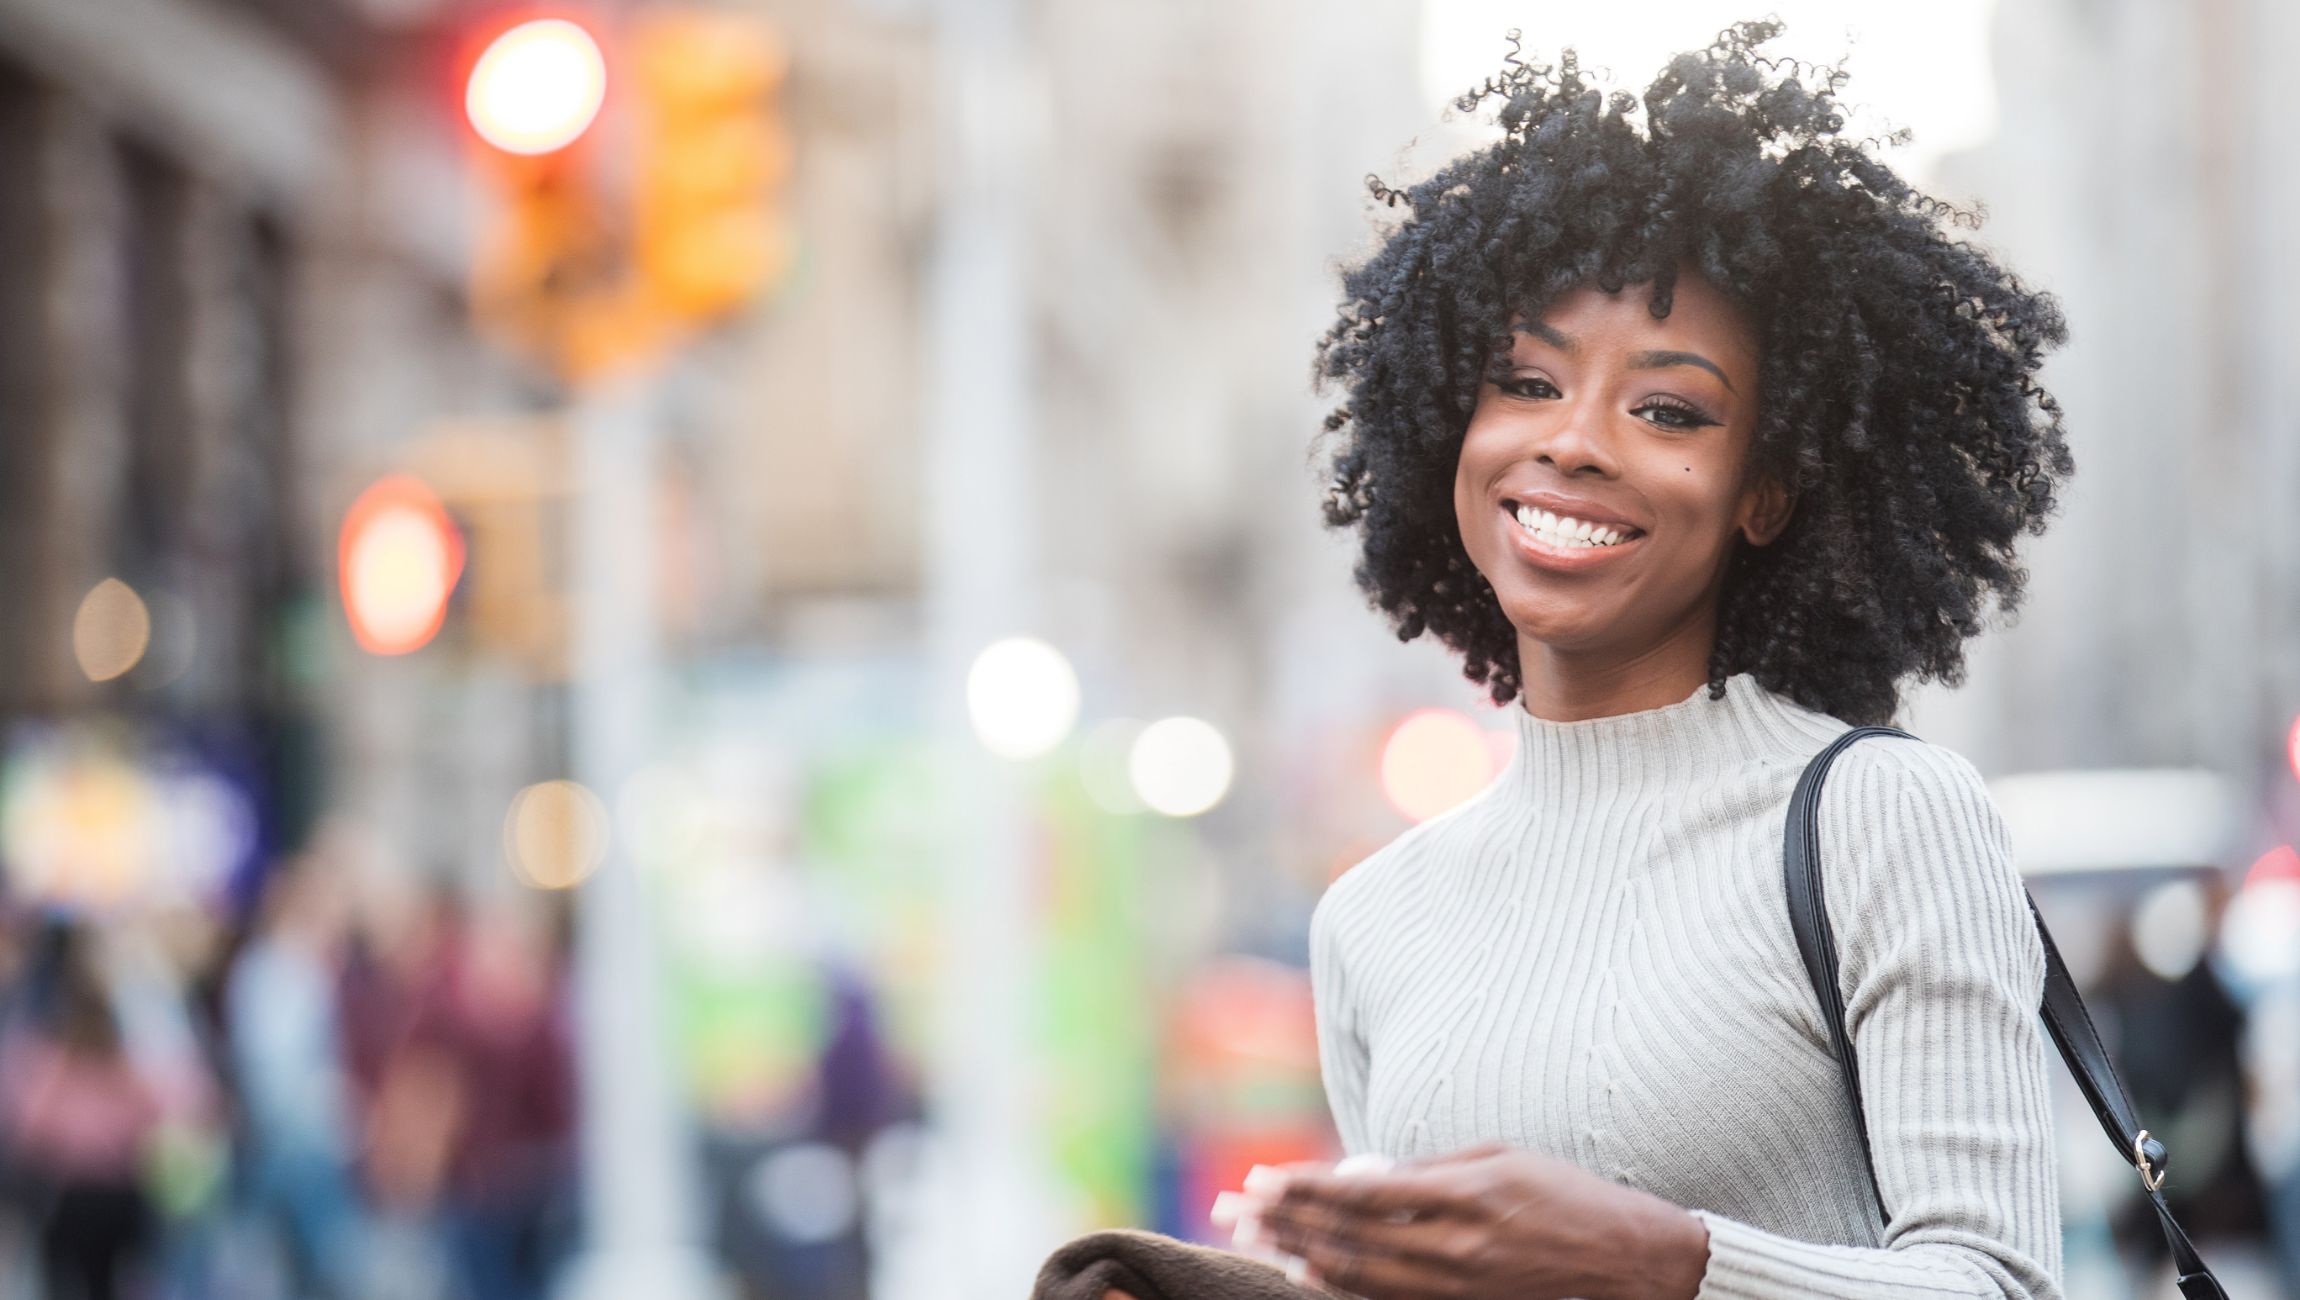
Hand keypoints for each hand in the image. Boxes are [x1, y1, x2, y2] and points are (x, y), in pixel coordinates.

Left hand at [1257, 1143, 1708, 1299]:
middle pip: (1348, 1236)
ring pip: (1359, 1275)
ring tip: (1255, 1242)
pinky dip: (1341, 1288)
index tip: (1260, 1179)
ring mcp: (1458, 1285)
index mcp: (1464, 1194)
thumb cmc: (1562, 1195)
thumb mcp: (1497, 1157)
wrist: (1626, 1260)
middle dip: (1284, 1221)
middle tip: (1233, 1210)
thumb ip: (1428, 1168)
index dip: (1304, 1187)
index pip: (1362, 1192)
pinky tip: (1306, 1275)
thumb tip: (1363, 1174)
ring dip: (1299, 1255)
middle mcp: (1455, 1245)